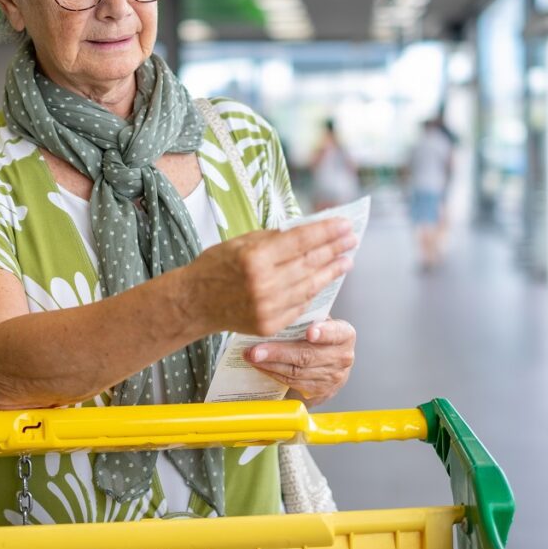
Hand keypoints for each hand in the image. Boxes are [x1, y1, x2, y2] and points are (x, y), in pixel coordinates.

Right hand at [187, 219, 355, 336]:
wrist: (195, 302)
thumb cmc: (216, 266)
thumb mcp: (241, 242)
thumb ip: (274, 238)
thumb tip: (308, 231)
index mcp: (255, 257)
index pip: (301, 241)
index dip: (326, 232)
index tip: (344, 224)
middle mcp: (264, 284)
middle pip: (310, 262)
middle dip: (335, 249)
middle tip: (352, 238)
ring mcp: (268, 307)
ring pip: (310, 286)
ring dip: (332, 271)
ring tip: (346, 260)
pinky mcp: (270, 324)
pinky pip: (300, 305)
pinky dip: (315, 291)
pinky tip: (325, 280)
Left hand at [245, 319, 355, 406]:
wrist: (330, 365)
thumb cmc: (320, 337)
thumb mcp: (319, 322)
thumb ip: (306, 318)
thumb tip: (277, 311)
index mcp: (344, 335)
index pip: (336, 333)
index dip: (323, 332)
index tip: (310, 332)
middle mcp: (342, 357)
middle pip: (307, 355)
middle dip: (278, 352)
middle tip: (256, 350)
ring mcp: (332, 377)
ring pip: (296, 371)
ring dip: (270, 364)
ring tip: (251, 356)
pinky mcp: (319, 391)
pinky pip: (292, 382)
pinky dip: (273, 373)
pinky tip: (260, 366)